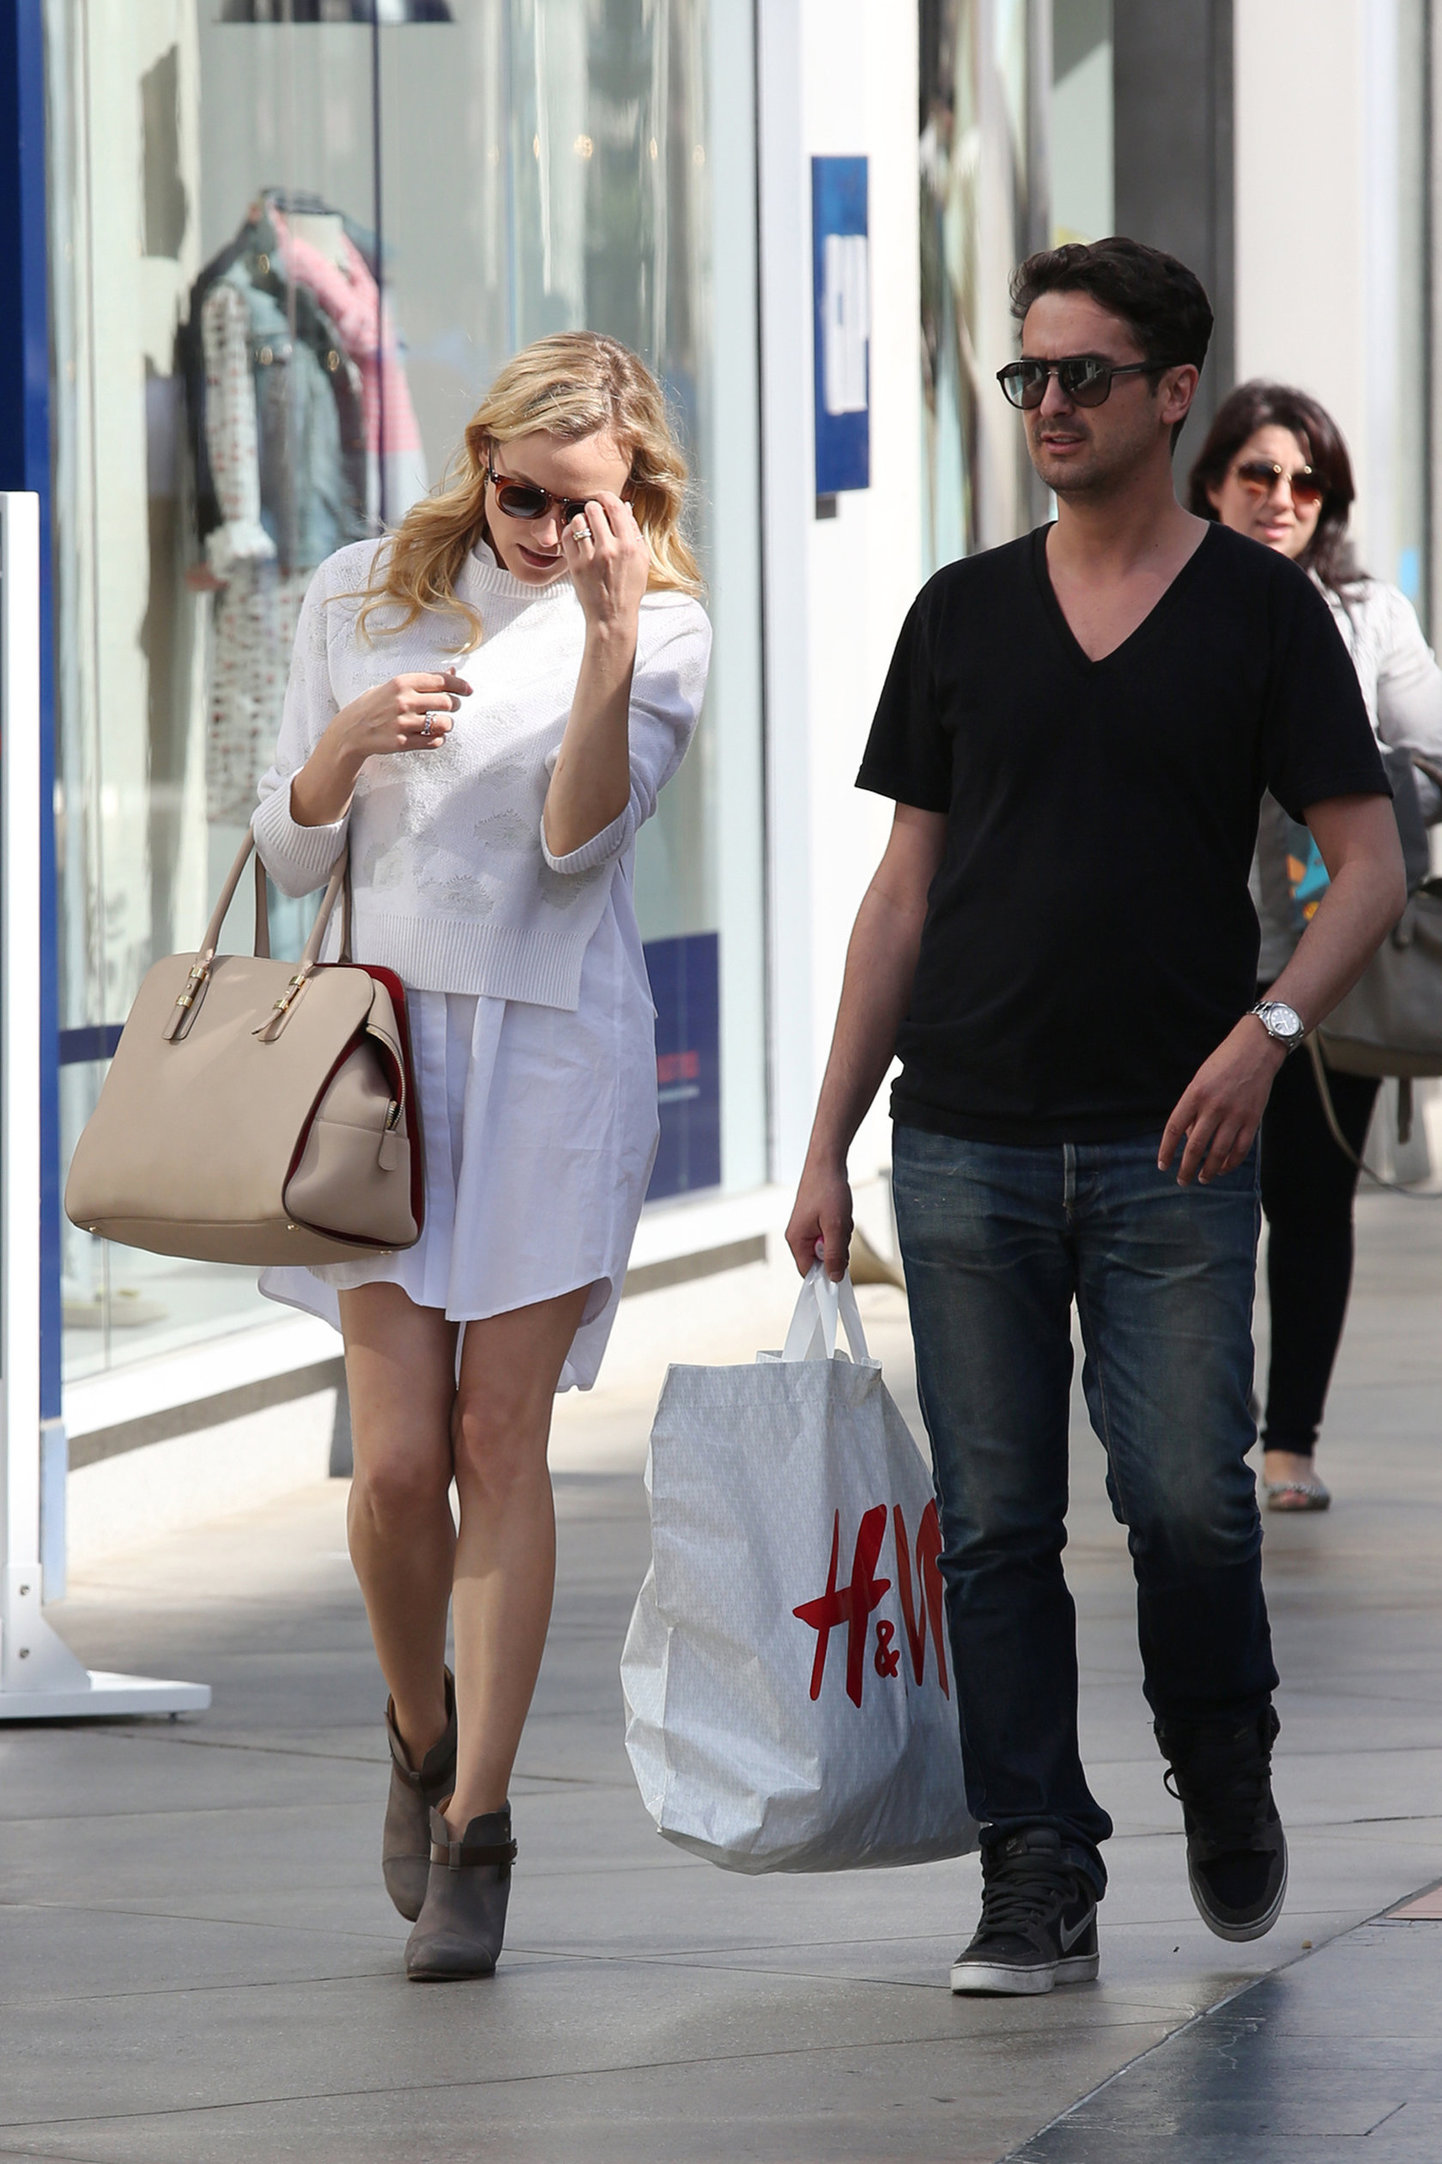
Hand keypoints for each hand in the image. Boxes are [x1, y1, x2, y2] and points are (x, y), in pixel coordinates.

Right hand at [332, 669, 472, 760]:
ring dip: (447, 724)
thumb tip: (452, 673)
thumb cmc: (373, 706)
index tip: (468, 689)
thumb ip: (422, 681)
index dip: (459, 684)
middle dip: (455, 705)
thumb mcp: (393, 687)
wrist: (351, 730)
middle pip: (447, 702)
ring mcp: (403, 723)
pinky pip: (434, 741)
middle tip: (453, 707)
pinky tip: (431, 736)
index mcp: (401, 682)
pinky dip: (438, 739)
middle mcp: (404, 701)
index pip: (441, 680)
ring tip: (441, 723)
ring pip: (444, 724)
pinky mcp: (403, 742)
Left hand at [562, 492, 649, 633]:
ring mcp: (590, 557)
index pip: (615, 506)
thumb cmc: (629, 588)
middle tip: (594, 514)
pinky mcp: (575, 565)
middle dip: (592, 507)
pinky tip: (577, 539)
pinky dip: (570, 533)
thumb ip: (634, 532)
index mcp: (629, 546)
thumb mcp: (642, 560)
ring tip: (586, 529)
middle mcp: (609, 549)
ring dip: (581, 521)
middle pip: (593, 509)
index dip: (606, 496)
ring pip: (577, 521)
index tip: (602, 497)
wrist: (613, 616)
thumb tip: (624, 507)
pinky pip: (567, 537)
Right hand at [786, 1159, 853, 1281]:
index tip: (842, 1267)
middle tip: (841, 1231)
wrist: (827, 1162)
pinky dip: (840, 1227)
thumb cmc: (828, 1190)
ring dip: (840, 1236)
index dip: (826, 1275)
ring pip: (829, 1246)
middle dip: (837, 1249)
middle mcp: (798, 1237)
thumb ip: (835, 1255)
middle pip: (821, 1260)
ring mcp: (806, 1228)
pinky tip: (840, 1214)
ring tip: (840, 1217)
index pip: (809, 1273)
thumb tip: (834, 1278)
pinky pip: (831, 1234)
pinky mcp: (815, 1221)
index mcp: (796, 1240)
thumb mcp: (835, 1227)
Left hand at [1158, 1015, 1286, 1184]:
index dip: (1167, 1150)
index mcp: (1195, 1094)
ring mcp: (1235, 1114)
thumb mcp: (1199, 1080)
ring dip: (1209, 1170)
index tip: (1163, 1165)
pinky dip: (1231, 1162)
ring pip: (1218, 1152)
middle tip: (1182, 1181)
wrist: (1256, 1049)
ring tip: (1202, 1179)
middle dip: (1186, 1168)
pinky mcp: (1253, 1119)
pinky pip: (1240, 1148)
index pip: (1175, 1128)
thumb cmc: (1223, 1063)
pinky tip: (1224, 1169)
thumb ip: (1193, 1108)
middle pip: (1195, 1146)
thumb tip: (1191, 1139)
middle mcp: (1213, 1106)